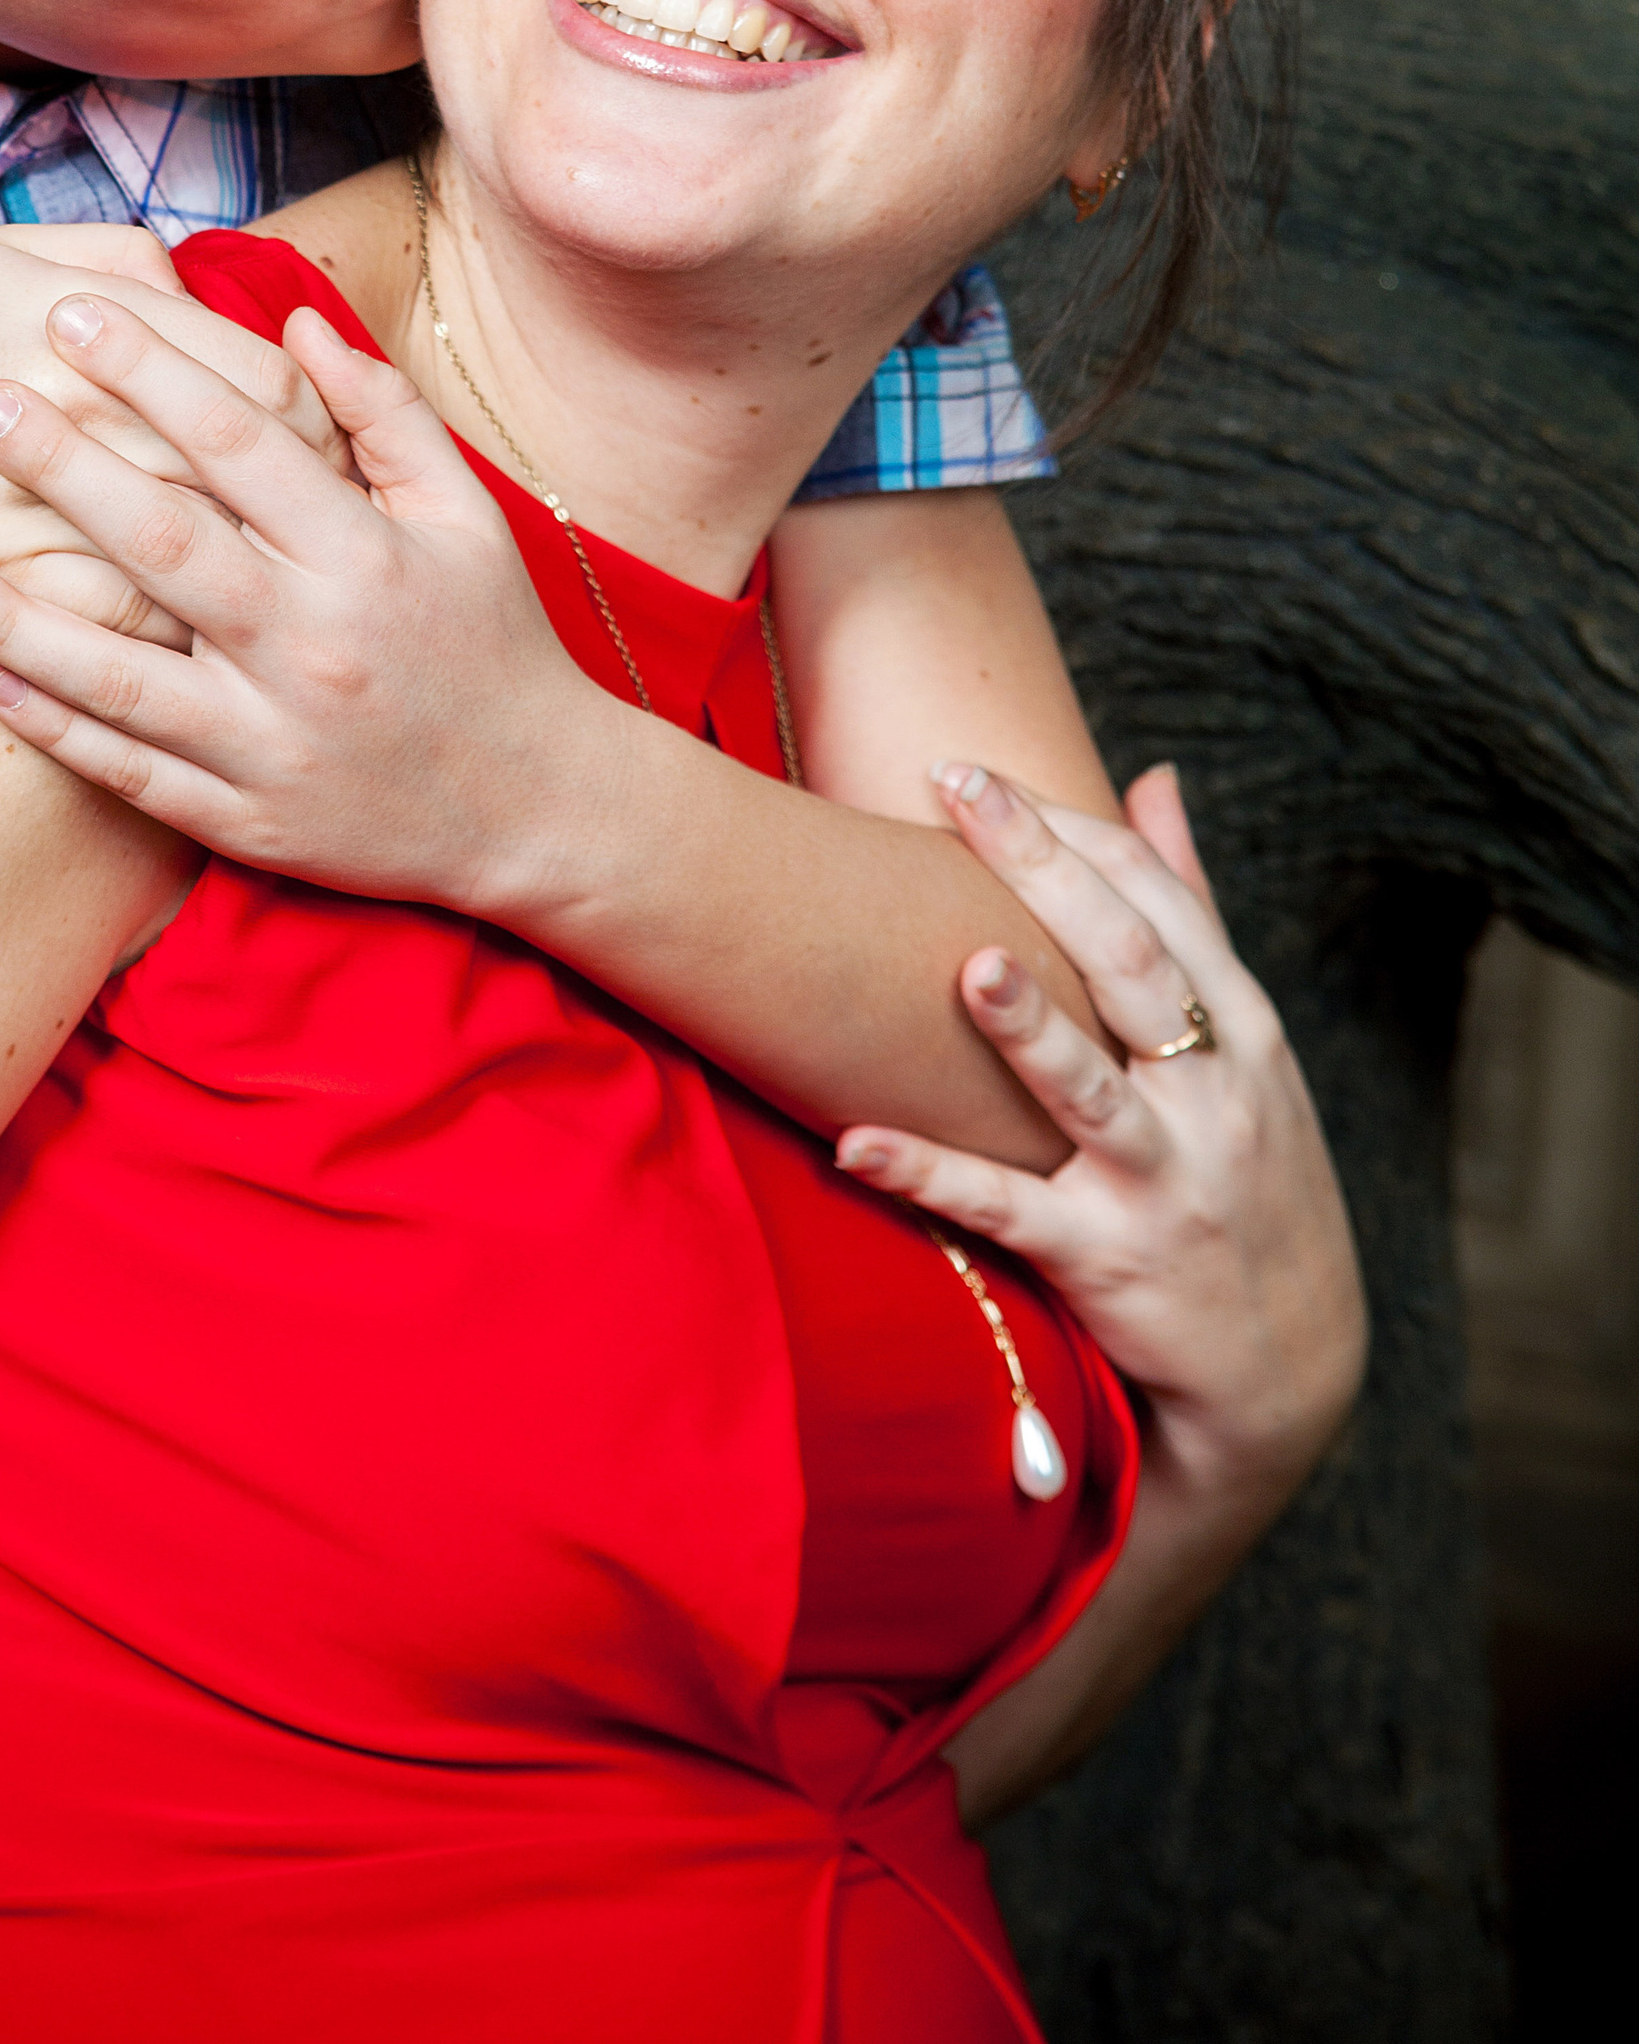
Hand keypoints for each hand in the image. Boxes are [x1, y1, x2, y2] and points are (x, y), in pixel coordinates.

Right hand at [0, 225, 348, 643]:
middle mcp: (77, 401)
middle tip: (321, 535)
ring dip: (253, 578)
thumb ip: (116, 260)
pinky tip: (197, 639)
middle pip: (253, 470)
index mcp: (86, 316)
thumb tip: (205, 285)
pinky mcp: (6, 580)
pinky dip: (176, 628)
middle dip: (306, 510)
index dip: (315, 426)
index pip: (266, 380)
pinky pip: (132, 619)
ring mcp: (42, 496)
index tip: (321, 455)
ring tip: (276, 591)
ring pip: (206, 551)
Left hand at [0, 287, 611, 918]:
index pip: (242, 442)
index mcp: (366, 557)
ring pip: (121, 674)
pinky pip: (131, 772)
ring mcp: (273, 741)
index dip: (153, 369)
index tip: (71, 313)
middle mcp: (314, 646)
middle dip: (60, 466)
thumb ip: (380, 413)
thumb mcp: (464, 514)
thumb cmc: (492, 640)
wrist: (538, 809)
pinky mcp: (246, 819)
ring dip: (12, 620)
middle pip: (164, 542)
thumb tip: (289, 320)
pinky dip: (54, 728)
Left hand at [837, 765, 1366, 1512]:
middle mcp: (1212, 1095)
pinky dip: (931, 1177)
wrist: (1290, 1369)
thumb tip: (1155, 779)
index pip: (1157, 903)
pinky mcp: (1108, 1263)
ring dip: (1030, 1029)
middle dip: (1044, 872)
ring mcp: (1164, 1181)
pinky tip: (853, 1143)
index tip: (973, 773)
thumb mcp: (1249, 1046)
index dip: (1069, 831)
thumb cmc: (1251, 1174)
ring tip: (965, 966)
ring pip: (1091, 1092)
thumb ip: (1193, 912)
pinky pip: (1008, 1214)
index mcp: (1241, 1029)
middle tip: (956, 792)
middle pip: (1130, 963)